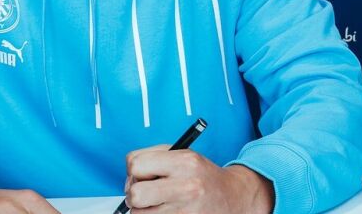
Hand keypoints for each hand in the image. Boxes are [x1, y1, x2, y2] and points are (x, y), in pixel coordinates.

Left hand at [124, 145, 273, 212]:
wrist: (234, 197)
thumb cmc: (202, 175)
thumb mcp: (181, 154)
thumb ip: (152, 158)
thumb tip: (128, 177)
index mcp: (184, 161)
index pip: (135, 165)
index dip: (134, 171)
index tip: (142, 175)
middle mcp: (187, 186)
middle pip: (136, 194)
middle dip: (134, 195)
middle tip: (145, 194)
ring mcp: (187, 210)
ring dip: (144, 210)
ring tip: (159, 204)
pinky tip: (167, 211)